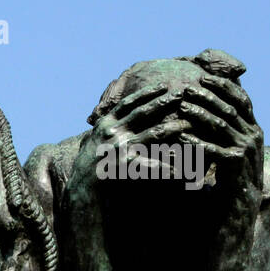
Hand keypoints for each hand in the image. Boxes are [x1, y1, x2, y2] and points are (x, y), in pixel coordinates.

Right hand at [76, 85, 190, 187]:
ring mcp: (121, 148)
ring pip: (154, 133)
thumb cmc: (88, 162)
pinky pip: (153, 163)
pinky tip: (181, 164)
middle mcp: (113, 132)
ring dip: (173, 127)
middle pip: (143, 112)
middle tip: (181, 94)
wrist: (81, 185)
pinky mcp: (127, 165)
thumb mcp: (93, 137)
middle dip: (163, 102)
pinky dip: (167, 164)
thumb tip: (116, 110)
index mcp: (105, 123)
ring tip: (188, 123)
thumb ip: (106, 124)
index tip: (163, 85)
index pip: (129, 103)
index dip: (147, 93)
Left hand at [175, 74, 263, 189]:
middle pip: (229, 109)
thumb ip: (227, 131)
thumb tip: (212, 108)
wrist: (242, 205)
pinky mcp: (236, 164)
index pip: (241, 100)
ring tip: (182, 108)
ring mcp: (246, 149)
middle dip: (208, 97)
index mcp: (254, 129)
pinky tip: (180, 136)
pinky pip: (213, 149)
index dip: (224, 87)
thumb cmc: (232, 176)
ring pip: (221, 125)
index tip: (204, 77)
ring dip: (200, 114)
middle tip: (187, 89)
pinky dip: (196, 141)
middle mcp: (254, 136)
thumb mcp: (232, 148)